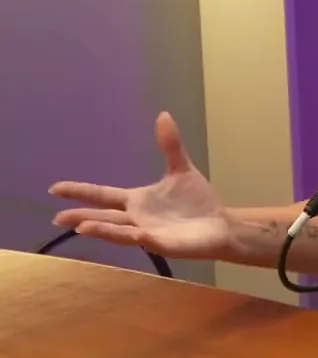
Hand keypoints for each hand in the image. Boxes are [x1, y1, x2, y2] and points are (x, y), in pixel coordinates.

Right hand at [48, 112, 233, 258]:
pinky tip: (130, 232)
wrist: (222, 225)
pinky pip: (146, 240)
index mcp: (137, 200)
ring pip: (120, 231)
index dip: (80, 191)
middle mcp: (137, 217)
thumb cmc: (198, 202)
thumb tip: (163, 114)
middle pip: (104, 216)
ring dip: (102, 228)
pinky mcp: (163, 243)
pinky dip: (136, 235)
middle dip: (81, 216)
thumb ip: (170, 145)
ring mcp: (148, 232)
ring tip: (82, 226)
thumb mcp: (181, 169)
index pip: (103, 195)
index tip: (55, 188)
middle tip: (58, 217)